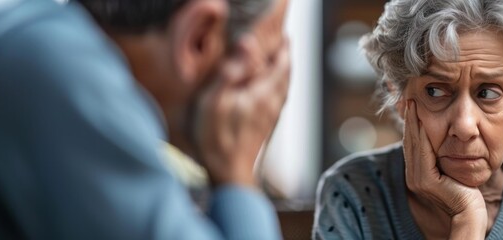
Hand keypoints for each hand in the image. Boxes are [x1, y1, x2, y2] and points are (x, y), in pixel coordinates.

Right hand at [194, 36, 290, 187]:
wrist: (229, 174)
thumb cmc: (219, 138)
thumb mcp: (216, 100)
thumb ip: (232, 70)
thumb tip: (247, 43)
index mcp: (264, 93)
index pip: (281, 63)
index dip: (283, 47)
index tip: (283, 34)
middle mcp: (273, 103)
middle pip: (286, 74)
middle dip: (286, 57)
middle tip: (284, 42)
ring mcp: (271, 116)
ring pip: (284, 88)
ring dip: (285, 72)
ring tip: (281, 61)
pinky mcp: (265, 127)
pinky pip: (279, 99)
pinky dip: (280, 87)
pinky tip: (273, 90)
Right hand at [402, 99, 486, 238]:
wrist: (470, 211)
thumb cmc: (466, 191)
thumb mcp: (451, 169)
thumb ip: (442, 158)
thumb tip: (443, 141)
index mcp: (417, 174)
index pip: (412, 144)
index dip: (411, 125)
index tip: (412, 106)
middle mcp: (413, 177)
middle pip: (409, 142)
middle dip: (409, 120)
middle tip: (409, 100)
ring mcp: (417, 180)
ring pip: (414, 144)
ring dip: (413, 123)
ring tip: (413, 105)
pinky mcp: (425, 181)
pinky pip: (423, 152)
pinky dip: (422, 135)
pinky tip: (423, 121)